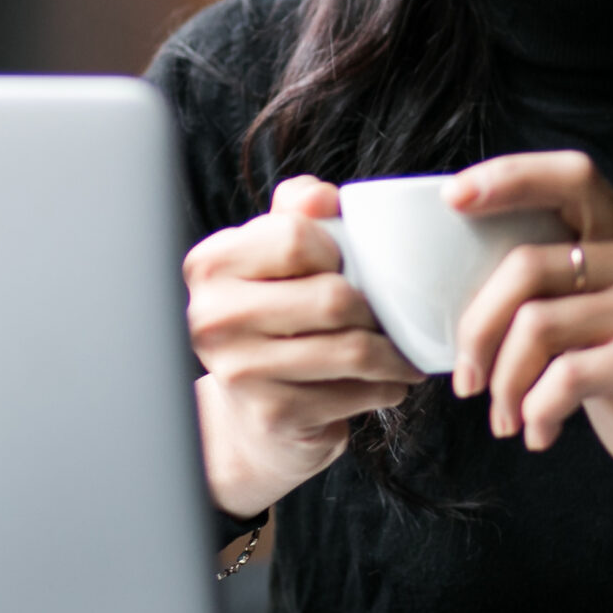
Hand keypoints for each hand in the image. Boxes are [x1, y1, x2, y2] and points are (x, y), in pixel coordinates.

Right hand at [185, 176, 425, 518]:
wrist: (252, 414)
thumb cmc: (274, 320)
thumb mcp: (274, 256)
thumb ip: (297, 212)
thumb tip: (321, 197)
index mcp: (211, 265)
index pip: (297, 236)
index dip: (338, 249)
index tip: (347, 266)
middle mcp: (212, 317)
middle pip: (332, 296)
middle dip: (374, 307)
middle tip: (386, 316)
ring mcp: (239, 371)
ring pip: (352, 348)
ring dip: (393, 352)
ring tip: (401, 351)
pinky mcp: (272, 414)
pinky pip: (357, 393)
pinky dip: (387, 387)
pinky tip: (386, 382)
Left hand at [446, 151, 612, 564]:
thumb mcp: (586, 326)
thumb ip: (547, 293)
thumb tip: (453, 284)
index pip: (570, 176)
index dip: (509, 177)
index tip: (453, 200)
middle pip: (527, 264)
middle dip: (477, 329)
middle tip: (467, 380)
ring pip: (537, 324)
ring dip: (505, 383)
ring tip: (507, 417)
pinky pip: (566, 375)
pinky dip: (537, 411)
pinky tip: (541, 433)